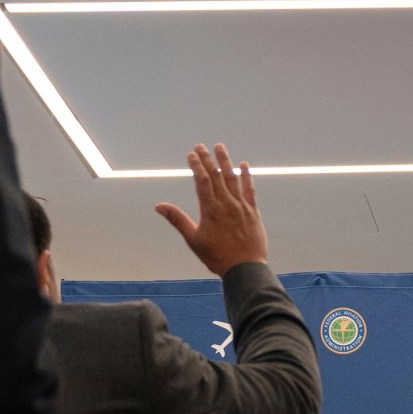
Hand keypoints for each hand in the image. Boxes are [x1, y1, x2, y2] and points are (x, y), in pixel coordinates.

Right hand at [156, 143, 269, 275]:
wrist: (245, 268)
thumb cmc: (217, 256)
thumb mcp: (193, 239)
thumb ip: (178, 220)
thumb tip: (159, 206)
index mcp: (210, 210)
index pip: (202, 181)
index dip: (196, 165)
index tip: (192, 154)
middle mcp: (226, 204)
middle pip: (216, 176)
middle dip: (208, 159)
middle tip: (201, 146)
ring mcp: (241, 206)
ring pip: (233, 179)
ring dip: (226, 162)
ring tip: (220, 147)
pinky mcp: (253, 211)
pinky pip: (250, 189)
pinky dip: (247, 176)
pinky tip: (244, 165)